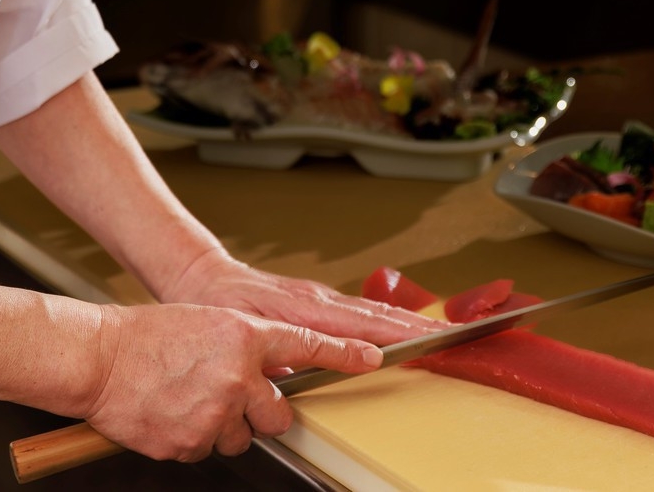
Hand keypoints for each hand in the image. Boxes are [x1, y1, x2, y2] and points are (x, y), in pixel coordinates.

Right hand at [81, 302, 382, 461]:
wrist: (100, 360)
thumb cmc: (146, 337)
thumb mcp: (207, 324)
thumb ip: (244, 347)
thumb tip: (269, 372)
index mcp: (243, 338)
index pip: (307, 346)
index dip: (345, 355)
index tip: (373, 356)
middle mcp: (236, 377)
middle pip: (278, 416)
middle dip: (260, 413)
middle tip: (230, 397)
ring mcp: (215, 414)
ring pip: (241, 438)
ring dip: (223, 426)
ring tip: (189, 400)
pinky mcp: (191, 443)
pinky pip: (207, 450)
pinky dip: (194, 437)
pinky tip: (173, 413)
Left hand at [158, 250, 445, 348]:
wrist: (203, 276)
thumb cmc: (218, 304)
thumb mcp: (240, 333)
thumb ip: (272, 354)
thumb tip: (295, 378)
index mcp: (303, 308)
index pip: (358, 323)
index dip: (392, 334)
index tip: (420, 342)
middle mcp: (318, 299)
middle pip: (376, 314)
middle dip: (415, 325)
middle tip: (450, 336)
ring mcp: (320, 297)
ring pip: (372, 310)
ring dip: (407, 321)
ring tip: (440, 333)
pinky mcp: (318, 299)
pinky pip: (361, 308)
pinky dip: (388, 317)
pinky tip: (403, 327)